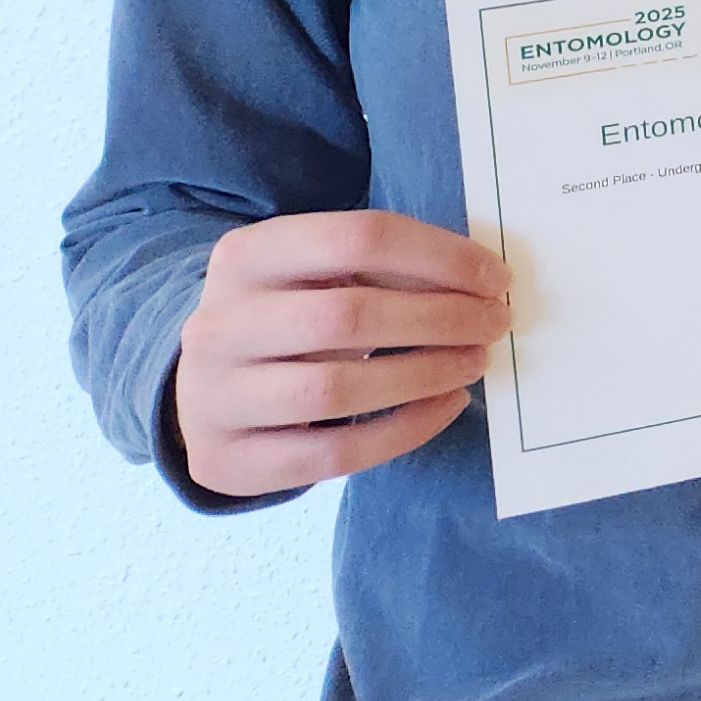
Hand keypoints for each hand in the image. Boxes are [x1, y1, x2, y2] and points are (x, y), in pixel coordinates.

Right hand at [173, 211, 512, 498]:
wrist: (203, 391)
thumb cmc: (287, 319)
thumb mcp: (315, 274)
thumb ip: (383, 267)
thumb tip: (482, 281)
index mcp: (246, 256)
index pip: (357, 239)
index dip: (439, 257)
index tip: (496, 278)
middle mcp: (218, 324)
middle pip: (347, 315)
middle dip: (440, 319)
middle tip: (495, 323)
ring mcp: (214, 397)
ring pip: (335, 391)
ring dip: (424, 375)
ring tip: (475, 362)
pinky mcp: (228, 461)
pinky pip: (331, 455)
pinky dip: (403, 431)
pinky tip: (447, 406)